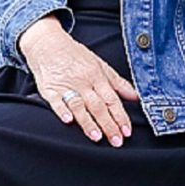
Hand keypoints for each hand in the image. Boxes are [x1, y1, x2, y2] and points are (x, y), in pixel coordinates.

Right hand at [20, 16, 140, 145]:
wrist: (47, 44)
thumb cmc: (75, 55)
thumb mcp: (100, 65)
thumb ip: (118, 83)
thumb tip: (136, 97)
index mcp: (97, 76)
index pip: (112, 99)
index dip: (120, 116)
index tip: (127, 131)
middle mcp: (83, 82)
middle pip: (98, 106)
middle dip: (108, 125)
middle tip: (116, 141)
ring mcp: (66, 86)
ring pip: (79, 106)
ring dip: (88, 122)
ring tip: (97, 137)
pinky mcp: (49, 89)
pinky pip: (56, 101)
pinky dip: (62, 111)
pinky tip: (68, 120)